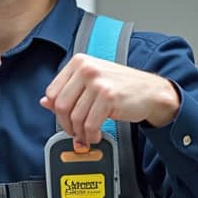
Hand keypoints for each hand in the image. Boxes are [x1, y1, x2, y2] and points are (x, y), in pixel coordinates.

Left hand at [40, 53, 180, 145]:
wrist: (152, 92)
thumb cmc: (123, 87)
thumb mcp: (93, 83)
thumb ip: (68, 91)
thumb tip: (45, 103)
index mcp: (79, 62)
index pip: (53, 91)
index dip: (56, 111)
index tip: (64, 119)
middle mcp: (87, 69)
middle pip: (61, 106)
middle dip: (67, 125)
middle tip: (75, 132)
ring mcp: (98, 82)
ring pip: (75, 117)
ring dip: (80, 133)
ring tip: (87, 135)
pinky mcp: (108, 97)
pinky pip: (89, 124)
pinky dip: (90, 135)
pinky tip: (96, 135)